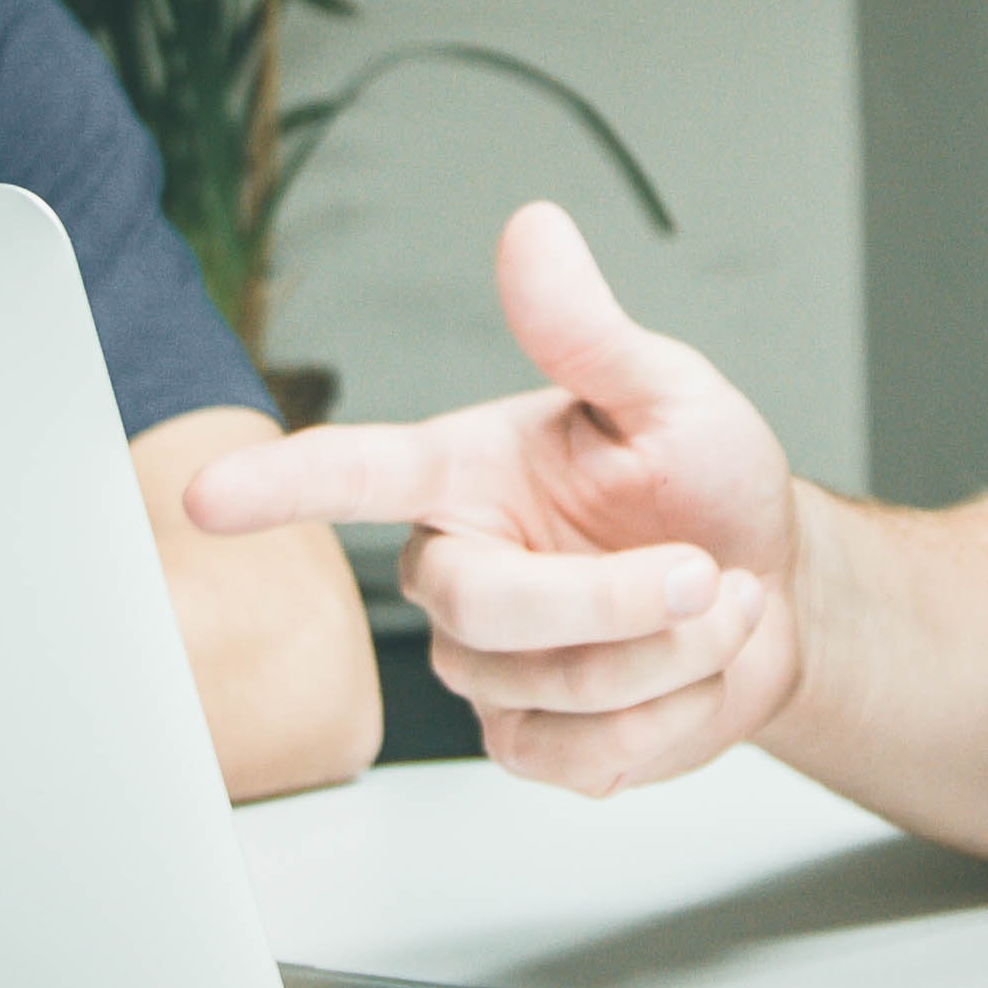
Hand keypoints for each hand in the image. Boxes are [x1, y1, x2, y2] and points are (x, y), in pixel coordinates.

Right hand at [183, 202, 800, 794]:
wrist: (779, 594)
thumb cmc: (708, 484)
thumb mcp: (668, 393)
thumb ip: (588, 332)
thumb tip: (533, 231)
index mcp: (466, 473)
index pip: (355, 475)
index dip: (281, 485)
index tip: (208, 498)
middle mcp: (460, 567)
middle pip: (482, 607)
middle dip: (615, 600)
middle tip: (704, 572)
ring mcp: (488, 666)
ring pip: (552, 688)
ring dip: (670, 654)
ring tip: (714, 604)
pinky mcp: (529, 741)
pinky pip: (580, 757)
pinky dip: (670, 719)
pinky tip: (690, 673)